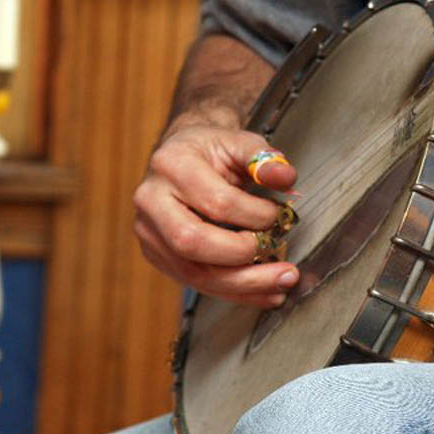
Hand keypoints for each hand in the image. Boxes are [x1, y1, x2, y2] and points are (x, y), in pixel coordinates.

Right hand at [133, 115, 298, 307]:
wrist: (182, 154)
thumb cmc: (211, 149)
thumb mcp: (240, 141)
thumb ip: (264, 158)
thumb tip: (285, 177)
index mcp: (172, 165)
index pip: (216, 202)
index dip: (254, 215)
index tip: (280, 217)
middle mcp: (151, 200)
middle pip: (192, 242)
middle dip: (244, 258)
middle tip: (283, 264)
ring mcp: (149, 231)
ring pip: (192, 272)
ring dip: (242, 286)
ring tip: (280, 287)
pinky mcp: (157, 254)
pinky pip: (194, 282)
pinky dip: (233, 291)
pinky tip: (262, 292)